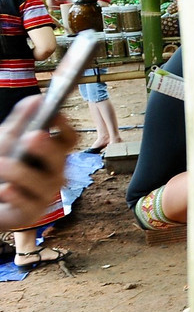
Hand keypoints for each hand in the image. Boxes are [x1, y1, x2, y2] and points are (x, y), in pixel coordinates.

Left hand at [0, 98, 76, 229]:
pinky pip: (27, 203)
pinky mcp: (32, 212)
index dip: (64, 127)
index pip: (68, 139)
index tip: (54, 115)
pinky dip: (14, 195)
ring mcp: (45, 193)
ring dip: (18, 171)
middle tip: (31, 137)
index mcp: (52, 153)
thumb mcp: (8, 140)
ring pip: (41, 181)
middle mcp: (54, 172)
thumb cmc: (3, 168)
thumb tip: (37, 99)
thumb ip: (22, 121)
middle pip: (59, 158)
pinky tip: (5, 189)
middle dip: (46, 148)